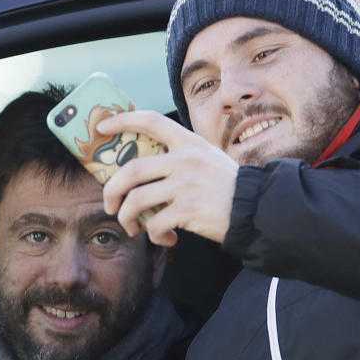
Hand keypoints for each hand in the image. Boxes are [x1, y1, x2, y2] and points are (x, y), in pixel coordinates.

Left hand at [98, 110, 238, 246]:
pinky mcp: (188, 210)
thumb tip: (142, 171)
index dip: (123, 120)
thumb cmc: (228, 188)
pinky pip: (155, 225)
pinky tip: (166, 239)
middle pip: (131, 170)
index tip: (102, 127)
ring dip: (127, 219)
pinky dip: (154, 236)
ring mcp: (185, 185)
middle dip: (111, 191)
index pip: (151, 120)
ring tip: (133, 228)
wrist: (257, 208)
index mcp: (189, 143)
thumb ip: (180, 159)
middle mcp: (185, 160)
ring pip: (136, 201)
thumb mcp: (207, 159)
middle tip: (110, 205)